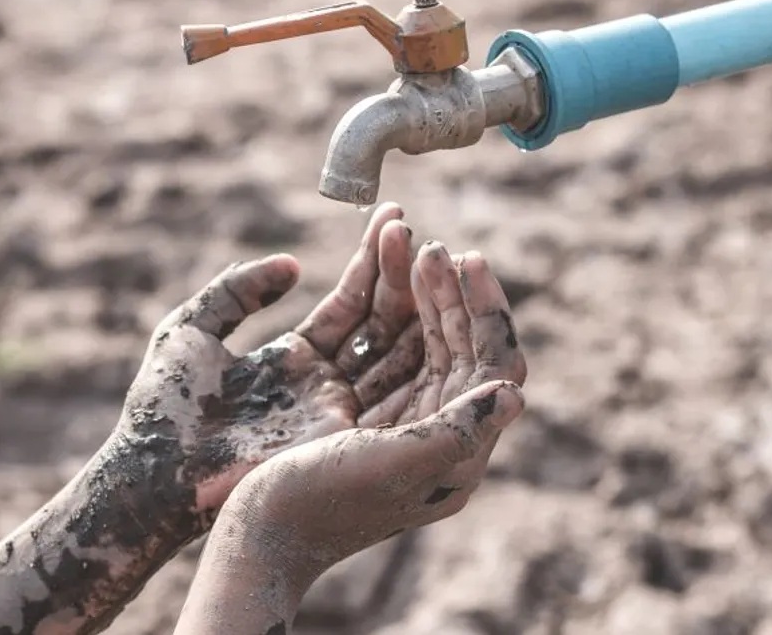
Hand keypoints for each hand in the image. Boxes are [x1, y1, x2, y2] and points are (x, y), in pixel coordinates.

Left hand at [120, 203, 425, 524]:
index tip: (392, 217)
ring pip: (394, 348)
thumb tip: (292, 265)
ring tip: (430, 252)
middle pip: (379, 322)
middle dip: (399, 275)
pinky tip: (432, 305)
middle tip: (413, 228)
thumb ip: (238, 290)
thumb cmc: (163, 405)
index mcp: (295, 359)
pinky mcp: (341, 434)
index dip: (370, 262)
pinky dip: (416, 346)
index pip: (348, 303)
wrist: (154, 469)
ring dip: (413, 303)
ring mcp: (339, 409)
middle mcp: (326, 383)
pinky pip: (392, 386)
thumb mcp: (191, 328)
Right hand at [224, 245, 527, 573]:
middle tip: (432, 245)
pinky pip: (376, 340)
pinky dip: (376, 298)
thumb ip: (457, 431)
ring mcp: (390, 415)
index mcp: (455, 452)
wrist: (255, 537)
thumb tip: (516, 393)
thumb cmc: (320, 506)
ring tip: (401, 233)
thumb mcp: (394, 467)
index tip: (468, 258)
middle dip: (447, 290)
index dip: (487, 312)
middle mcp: (430, 431)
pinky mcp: (349, 403)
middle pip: (456, 345)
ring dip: (412, 285)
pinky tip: (373, 260)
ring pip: (415, 335)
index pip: (493, 367)